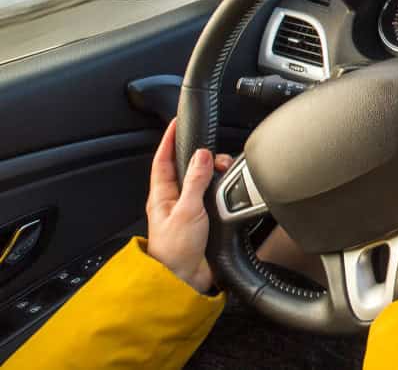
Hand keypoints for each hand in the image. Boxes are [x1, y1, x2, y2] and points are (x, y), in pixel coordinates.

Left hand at [146, 119, 233, 292]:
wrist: (183, 280)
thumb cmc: (175, 251)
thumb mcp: (187, 211)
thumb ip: (195, 182)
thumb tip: (202, 156)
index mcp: (162, 195)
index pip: (163, 160)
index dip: (169, 140)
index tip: (176, 123)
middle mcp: (174, 201)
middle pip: (186, 168)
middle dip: (201, 157)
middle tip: (216, 154)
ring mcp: (188, 211)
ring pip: (201, 182)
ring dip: (213, 174)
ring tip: (223, 171)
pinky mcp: (202, 221)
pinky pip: (212, 197)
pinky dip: (221, 189)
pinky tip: (228, 189)